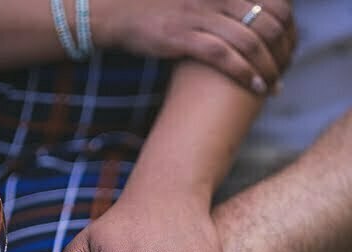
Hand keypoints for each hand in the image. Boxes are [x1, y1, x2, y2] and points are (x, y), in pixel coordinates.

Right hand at [98, 0, 295, 93]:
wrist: (119, 13)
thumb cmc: (159, 11)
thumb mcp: (198, 2)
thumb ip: (224, 8)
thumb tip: (246, 24)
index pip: (276, 4)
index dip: (289, 29)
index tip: (288, 51)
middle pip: (269, 23)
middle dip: (282, 52)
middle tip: (283, 72)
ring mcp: (201, 16)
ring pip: (250, 41)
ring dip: (267, 67)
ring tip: (272, 86)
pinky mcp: (183, 37)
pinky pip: (223, 55)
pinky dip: (243, 72)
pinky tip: (254, 86)